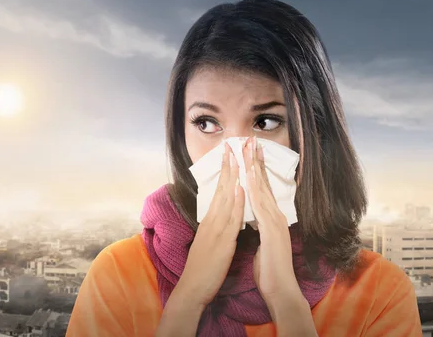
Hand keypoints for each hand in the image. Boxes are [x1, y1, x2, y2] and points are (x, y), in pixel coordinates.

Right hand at [177, 142, 244, 308]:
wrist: (193, 288)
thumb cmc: (203, 268)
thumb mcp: (210, 242)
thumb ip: (216, 227)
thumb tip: (223, 216)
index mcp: (211, 220)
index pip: (220, 191)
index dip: (226, 172)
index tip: (231, 153)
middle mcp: (212, 219)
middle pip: (221, 188)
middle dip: (229, 165)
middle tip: (233, 144)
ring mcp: (215, 228)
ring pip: (225, 197)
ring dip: (232, 176)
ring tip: (237, 156)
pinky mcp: (221, 240)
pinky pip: (230, 217)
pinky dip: (235, 201)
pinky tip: (240, 188)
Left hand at [242, 136, 302, 306]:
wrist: (280, 289)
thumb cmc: (270, 269)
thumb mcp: (263, 243)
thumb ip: (261, 228)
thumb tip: (256, 219)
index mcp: (270, 218)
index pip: (262, 188)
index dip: (256, 169)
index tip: (250, 151)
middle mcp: (275, 215)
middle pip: (264, 183)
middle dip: (257, 160)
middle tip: (251, 139)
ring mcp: (275, 222)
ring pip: (263, 189)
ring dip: (256, 168)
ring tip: (250, 148)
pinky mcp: (273, 231)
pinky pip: (262, 207)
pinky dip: (256, 191)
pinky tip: (251, 177)